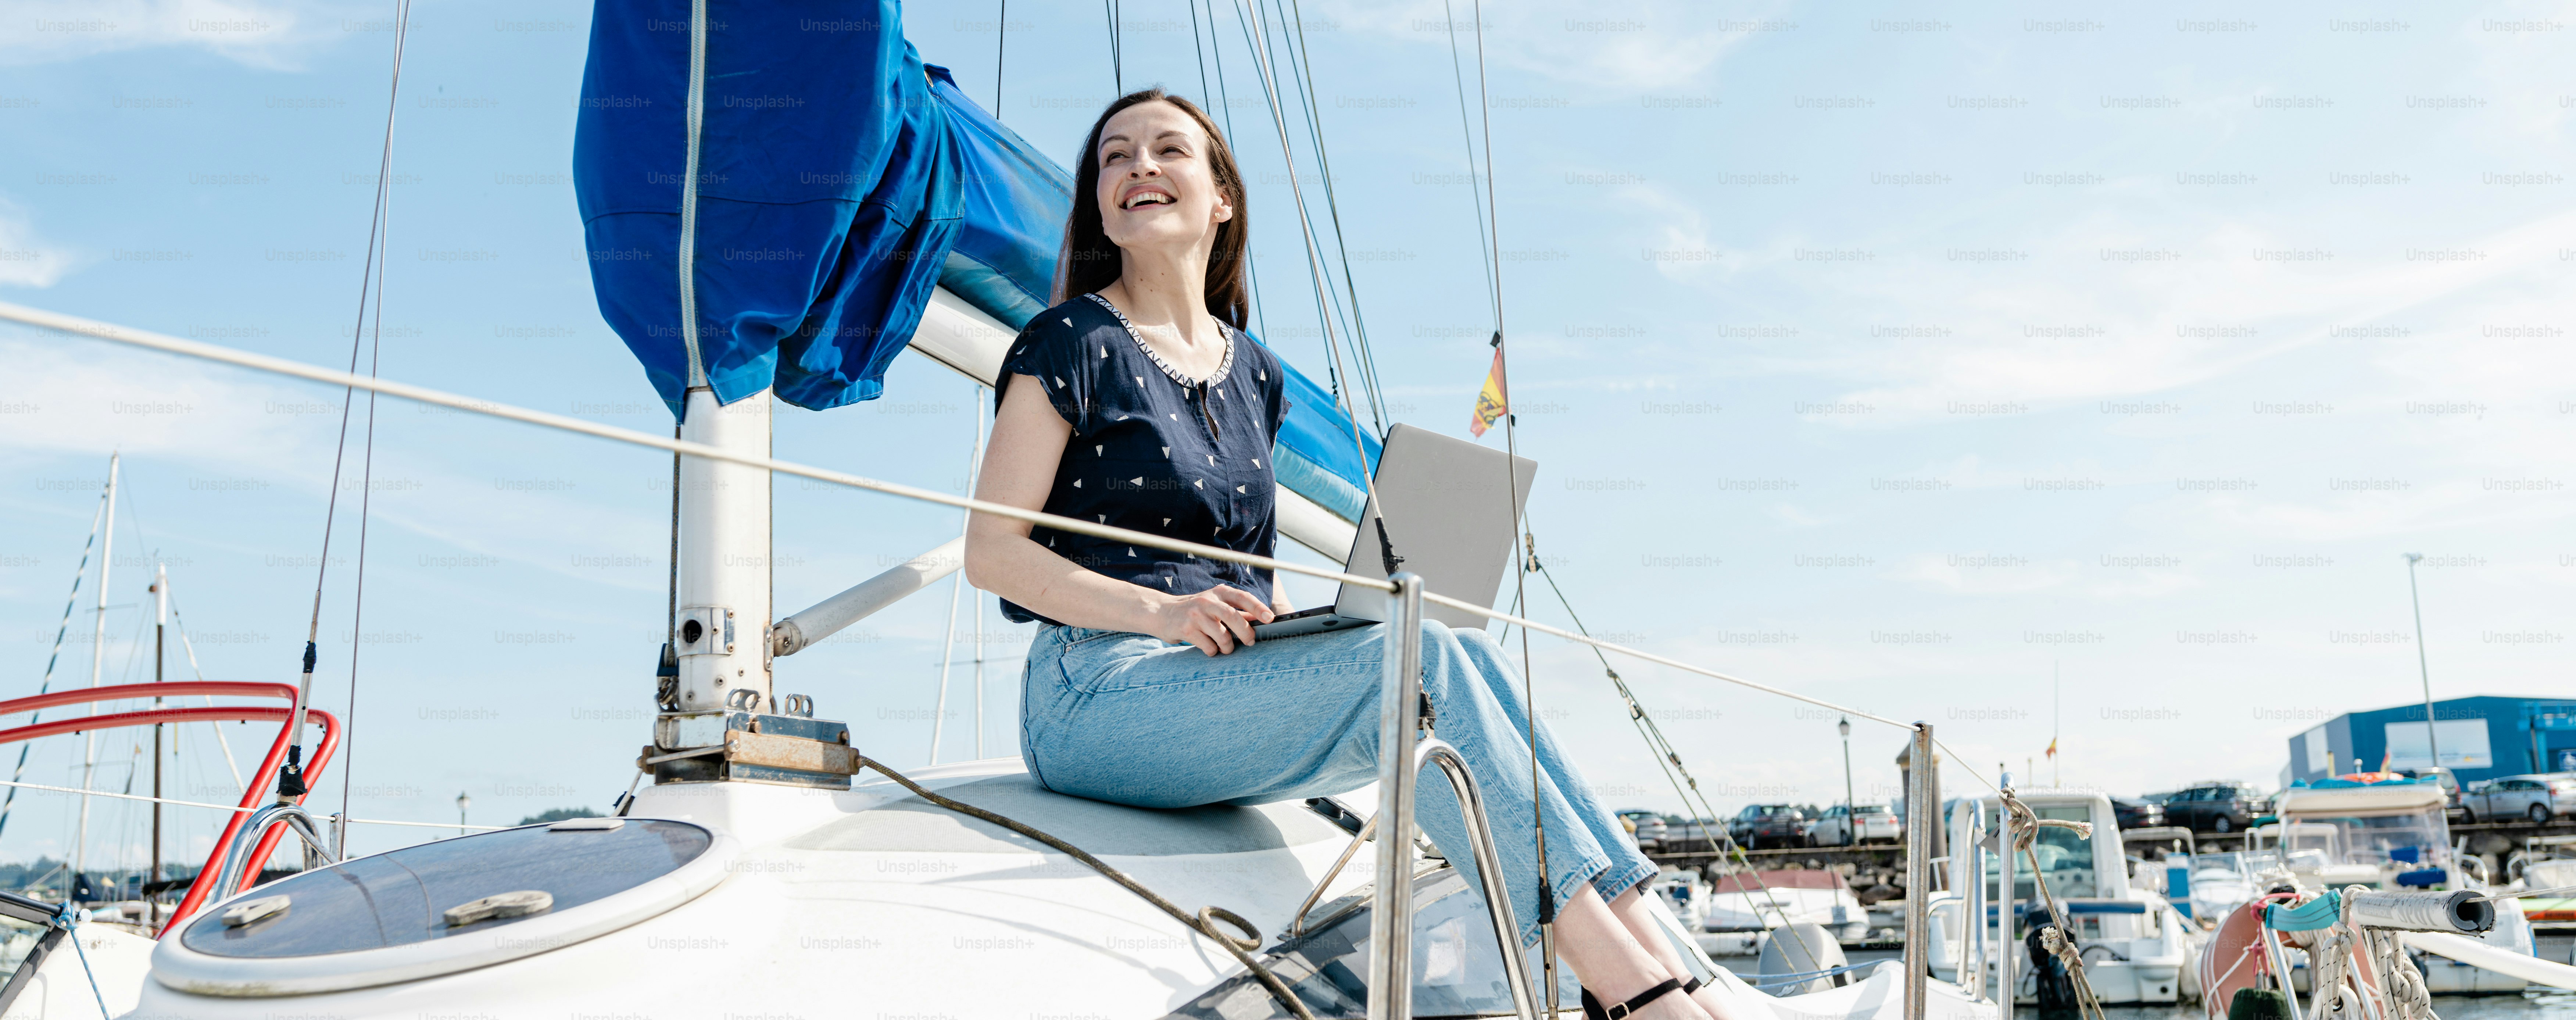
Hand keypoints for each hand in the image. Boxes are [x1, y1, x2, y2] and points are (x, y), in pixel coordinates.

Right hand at [1150, 585, 1274, 655]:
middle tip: (1250, 642)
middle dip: (1246, 633)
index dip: (1258, 608)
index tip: (1270, 618)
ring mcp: (1195, 615)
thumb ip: (1237, 611)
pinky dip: (1213, 651)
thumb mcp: (1215, 606)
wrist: (1162, 613)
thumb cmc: (1195, 611)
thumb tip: (1261, 619)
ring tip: (1225, 648)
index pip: (1242, 598)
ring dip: (1228, 647)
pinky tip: (1209, 648)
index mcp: (1218, 593)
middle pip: (1233, 617)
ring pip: (1222, 636)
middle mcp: (1207, 601)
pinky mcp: (1186, 629)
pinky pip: (1209, 647)